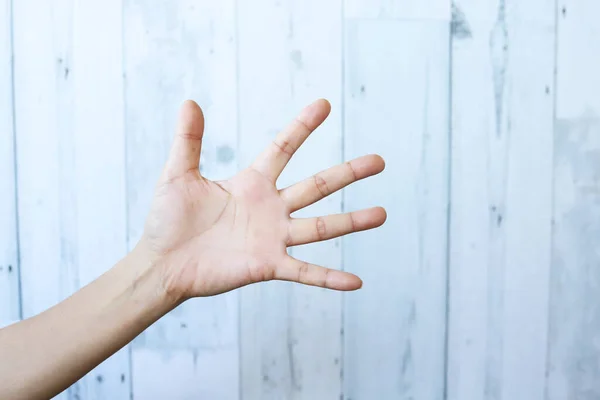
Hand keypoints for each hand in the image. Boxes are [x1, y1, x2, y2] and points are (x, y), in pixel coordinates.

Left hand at [141, 99, 385, 300]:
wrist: (161, 263)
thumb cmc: (168, 220)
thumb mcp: (178, 174)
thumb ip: (188, 140)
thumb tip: (190, 101)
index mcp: (252, 183)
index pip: (283, 149)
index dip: (303, 127)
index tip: (324, 104)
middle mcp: (270, 208)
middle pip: (316, 186)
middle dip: (348, 173)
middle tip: (378, 161)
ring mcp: (272, 237)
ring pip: (320, 227)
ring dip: (351, 222)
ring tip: (382, 214)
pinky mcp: (267, 266)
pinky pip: (304, 271)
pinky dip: (329, 277)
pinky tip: (356, 282)